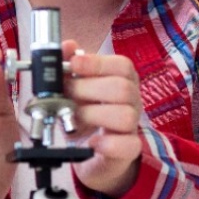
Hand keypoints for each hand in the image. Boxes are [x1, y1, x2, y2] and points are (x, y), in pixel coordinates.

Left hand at [62, 40, 143, 197]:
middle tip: (67, 94)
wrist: (90, 152)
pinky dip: (107, 143)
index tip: (73, 64)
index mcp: (123, 81)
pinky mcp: (129, 150)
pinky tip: (92, 142)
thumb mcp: (74, 89)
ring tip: (75, 118)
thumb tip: (66, 45)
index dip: (97, 63)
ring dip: (93, 115)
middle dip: (88, 89)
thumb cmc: (84, 115)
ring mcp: (132, 127)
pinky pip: (128, 145)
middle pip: (122, 88)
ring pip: (125, 115)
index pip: (122, 65)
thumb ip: (69, 66)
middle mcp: (132, 101)